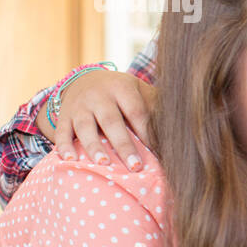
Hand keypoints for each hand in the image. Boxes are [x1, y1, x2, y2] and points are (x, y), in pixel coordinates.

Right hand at [41, 69, 155, 168]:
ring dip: (93, 146)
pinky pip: (62, 131)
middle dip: (123, 144)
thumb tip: (185, 127)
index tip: (156, 152)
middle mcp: (99, 96)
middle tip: (135, 166)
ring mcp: (79, 106)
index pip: (136, 111)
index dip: (146, 132)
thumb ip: (157, 106)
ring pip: (84, 126)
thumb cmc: (123, 93)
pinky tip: (70, 160)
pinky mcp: (64, 116)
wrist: (85, 80)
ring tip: (103, 164)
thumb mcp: (141, 91)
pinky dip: (63, 146)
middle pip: (111, 121)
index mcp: (122, 88)